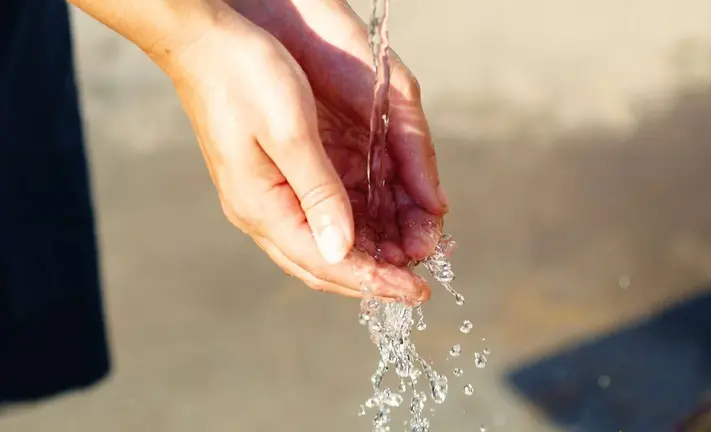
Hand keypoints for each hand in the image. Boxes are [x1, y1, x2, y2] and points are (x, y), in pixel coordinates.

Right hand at [167, 1, 447, 300]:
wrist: (205, 43)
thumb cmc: (244, 76)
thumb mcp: (290, 132)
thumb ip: (318, 193)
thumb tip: (341, 250)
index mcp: (261, 206)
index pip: (325, 263)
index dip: (374, 281)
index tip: (416, 292)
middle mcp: (259, 212)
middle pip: (321, 265)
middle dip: (371, 279)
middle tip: (415, 287)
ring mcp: (263, 198)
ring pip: (319, 246)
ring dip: (364, 258)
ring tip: (405, 261)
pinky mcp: (271, 181)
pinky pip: (314, 221)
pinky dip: (350, 232)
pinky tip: (376, 230)